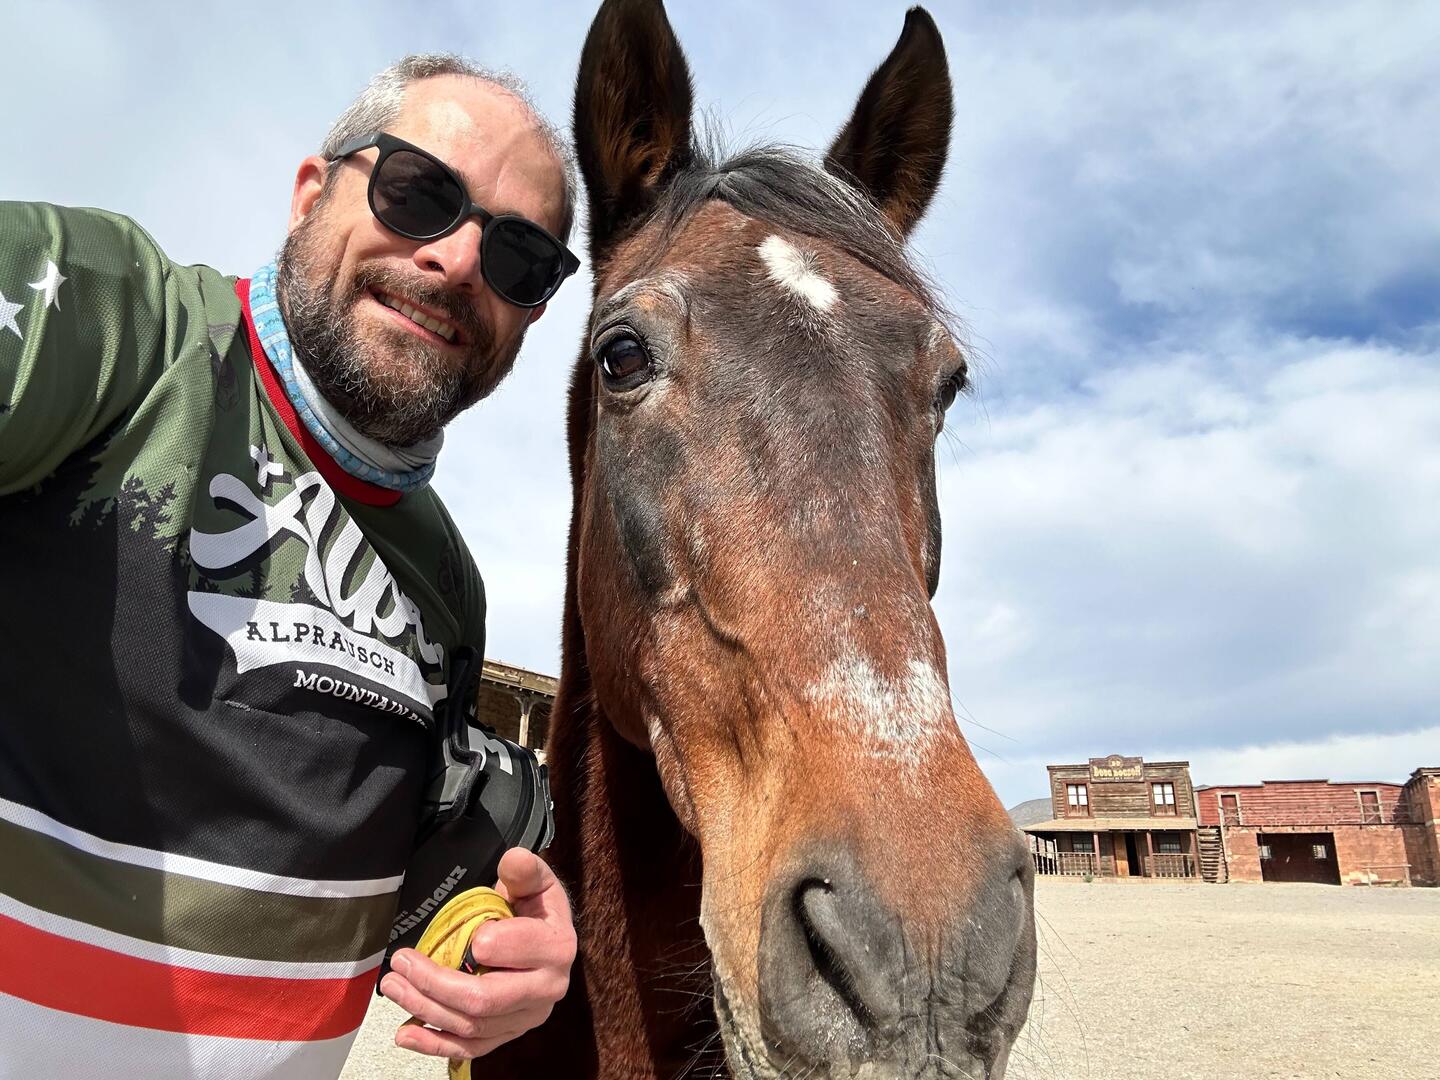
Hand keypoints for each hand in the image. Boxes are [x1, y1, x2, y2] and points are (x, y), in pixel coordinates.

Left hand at [380, 848, 576, 1058]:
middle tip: (400, 963)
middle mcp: (547, 989)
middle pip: (483, 1000)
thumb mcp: (534, 880)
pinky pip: (470, 1048)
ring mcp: (527, 1018)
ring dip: (425, 1009)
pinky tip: (405, 1033)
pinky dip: (434, 1044)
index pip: (511, 951)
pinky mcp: (508, 1033)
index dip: (478, 944)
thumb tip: (511, 859)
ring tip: (393, 987)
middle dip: (433, 984)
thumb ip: (524, 869)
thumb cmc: (535, 907)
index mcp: (556, 947)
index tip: (449, 931)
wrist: (547, 938)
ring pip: (470, 1027)